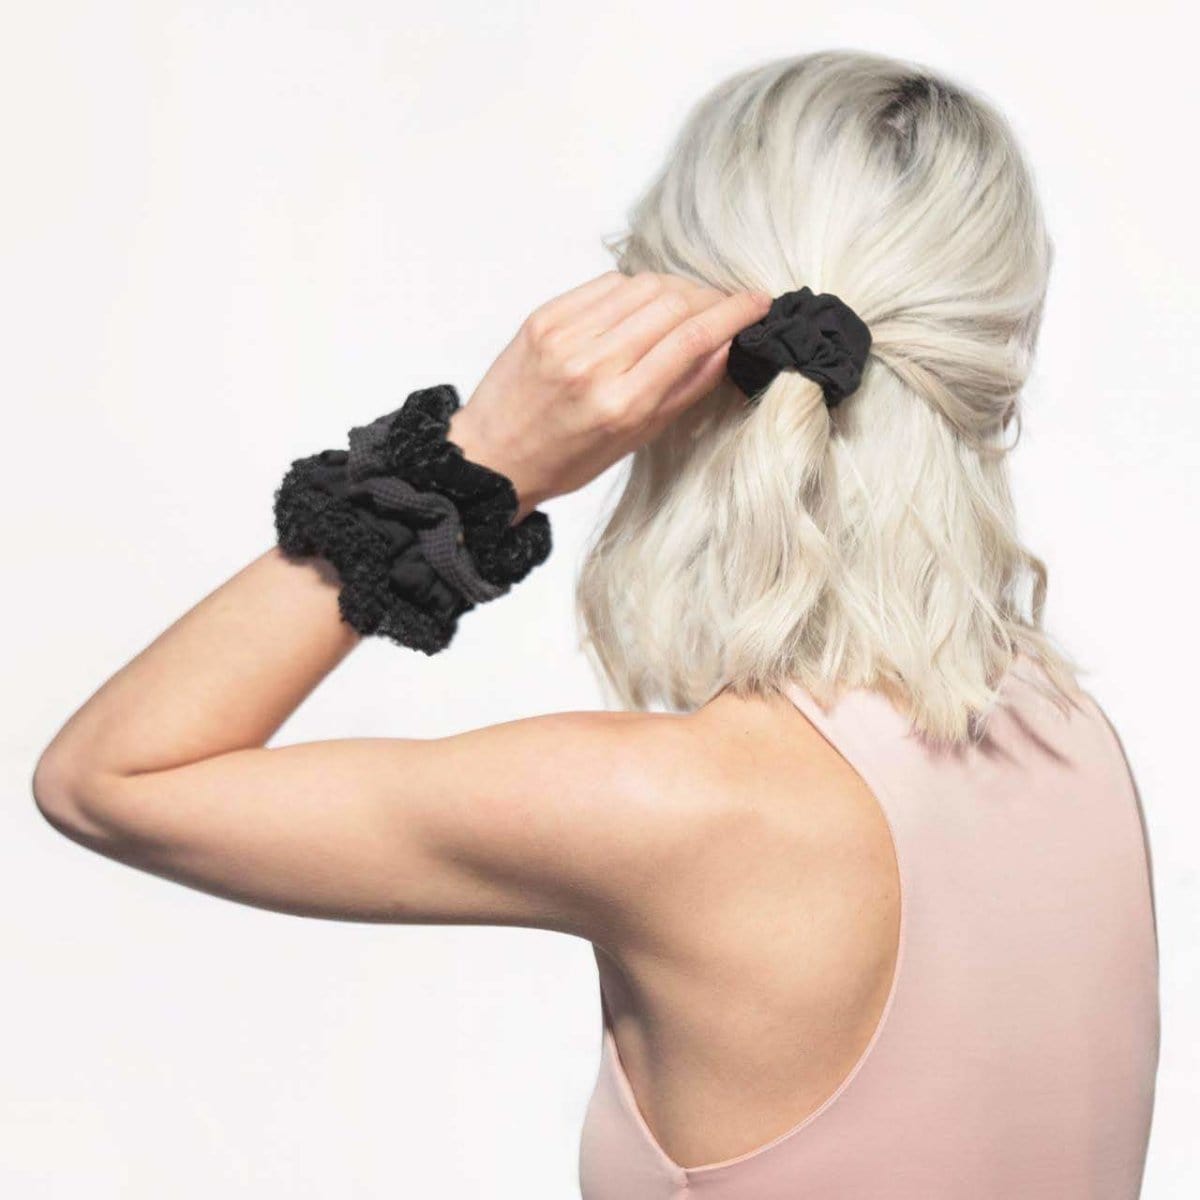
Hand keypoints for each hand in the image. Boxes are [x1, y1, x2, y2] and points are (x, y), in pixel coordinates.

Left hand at [447, 271, 770, 522]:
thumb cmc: (567, 458)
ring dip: (676, 288)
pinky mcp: (544, 316)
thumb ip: (684, 390)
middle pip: (672, 303)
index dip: (734, 312)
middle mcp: (593, 364)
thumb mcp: (636, 439)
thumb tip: (725, 344)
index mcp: (622, 403)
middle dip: (709, 297)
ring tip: (688, 303)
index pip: (693, 337)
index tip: (758, 301)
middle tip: (724, 305)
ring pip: (642, 286)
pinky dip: (635, 289)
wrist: (494, 455)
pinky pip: (606, 285)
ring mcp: (565, 335)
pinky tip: (643, 305)